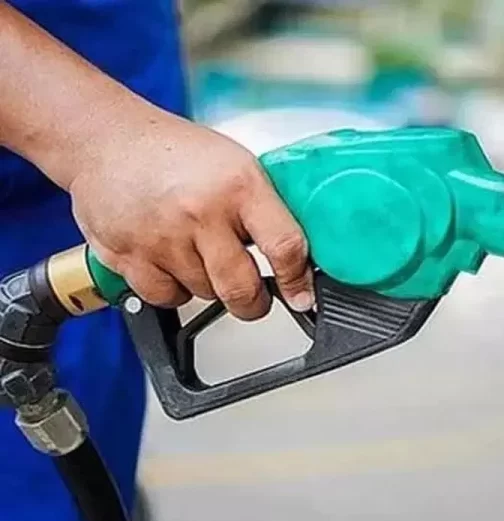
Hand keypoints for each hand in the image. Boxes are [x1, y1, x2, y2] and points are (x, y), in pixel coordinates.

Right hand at [63, 105, 313, 319]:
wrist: (106, 139)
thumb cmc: (175, 151)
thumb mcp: (238, 166)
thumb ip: (266, 210)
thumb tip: (298, 258)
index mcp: (239, 186)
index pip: (284, 246)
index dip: (297, 280)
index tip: (302, 297)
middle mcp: (201, 213)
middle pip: (241, 289)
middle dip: (254, 302)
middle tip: (254, 294)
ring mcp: (162, 238)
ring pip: (205, 295)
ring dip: (210, 285)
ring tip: (199, 250)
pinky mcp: (128, 257)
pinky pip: (167, 298)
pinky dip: (175, 289)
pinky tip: (172, 259)